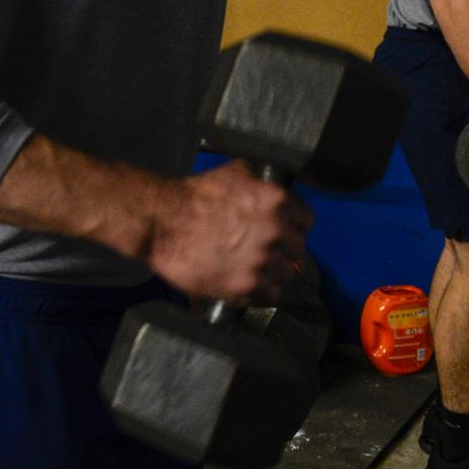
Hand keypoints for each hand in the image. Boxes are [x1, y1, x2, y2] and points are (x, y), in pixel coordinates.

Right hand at [144, 161, 311, 306]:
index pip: (306, 221)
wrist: (163, 222)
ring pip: (285, 274)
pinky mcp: (248, 284)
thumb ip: (260, 181)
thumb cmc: (192, 196)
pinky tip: (246, 283)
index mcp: (276, 200)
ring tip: (250, 269)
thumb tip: (273, 186)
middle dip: (280, 250)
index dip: (292, 227)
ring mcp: (263, 259)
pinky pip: (271, 295)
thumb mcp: (234, 173)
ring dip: (270, 272)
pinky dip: (260, 292)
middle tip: (259, 251)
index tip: (281, 232)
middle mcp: (276, 230)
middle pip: (297, 249)